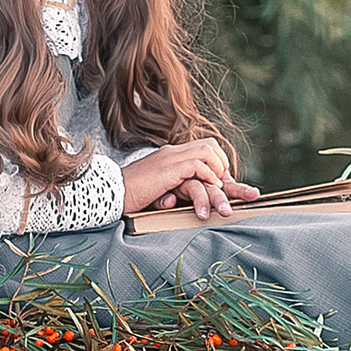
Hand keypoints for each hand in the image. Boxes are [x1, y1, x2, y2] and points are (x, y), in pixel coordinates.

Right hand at [119, 138, 260, 221]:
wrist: (108, 194)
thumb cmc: (128, 197)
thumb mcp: (156, 193)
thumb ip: (172, 191)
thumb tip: (178, 201)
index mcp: (171, 157)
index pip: (204, 152)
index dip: (220, 167)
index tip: (227, 186)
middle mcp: (173, 153)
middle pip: (211, 149)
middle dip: (227, 169)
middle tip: (242, 190)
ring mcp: (170, 158)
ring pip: (208, 156)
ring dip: (219, 178)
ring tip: (224, 200)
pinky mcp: (168, 168)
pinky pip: (197, 166)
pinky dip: (206, 179)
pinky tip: (206, 195)